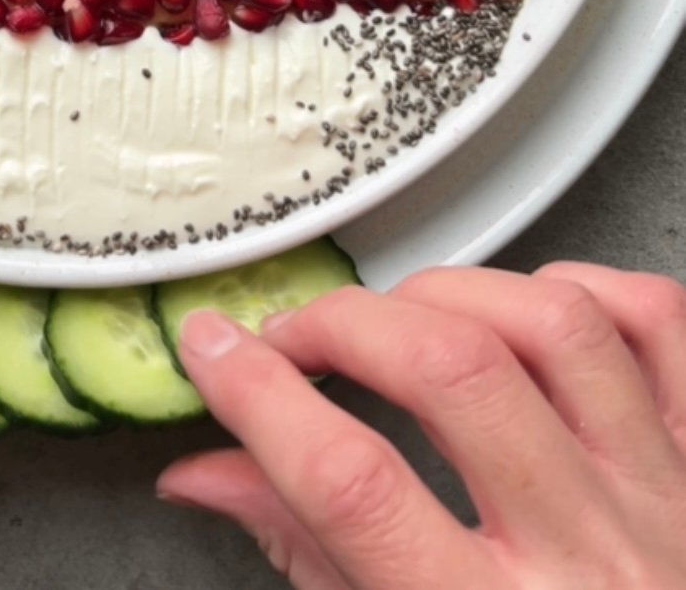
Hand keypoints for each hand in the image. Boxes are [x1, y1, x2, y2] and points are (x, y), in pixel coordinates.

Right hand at [159, 264, 685, 588]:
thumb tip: (202, 472)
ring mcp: (663, 496)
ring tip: (400, 315)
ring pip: (554, 327)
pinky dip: (582, 285)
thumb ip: (303, 553)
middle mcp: (588, 556)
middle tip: (295, 334)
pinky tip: (521, 305)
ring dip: (451, 293)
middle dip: (343, 324)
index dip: (261, 397)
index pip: (352, 484)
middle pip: (452, 374)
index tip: (212, 348)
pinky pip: (657, 323)